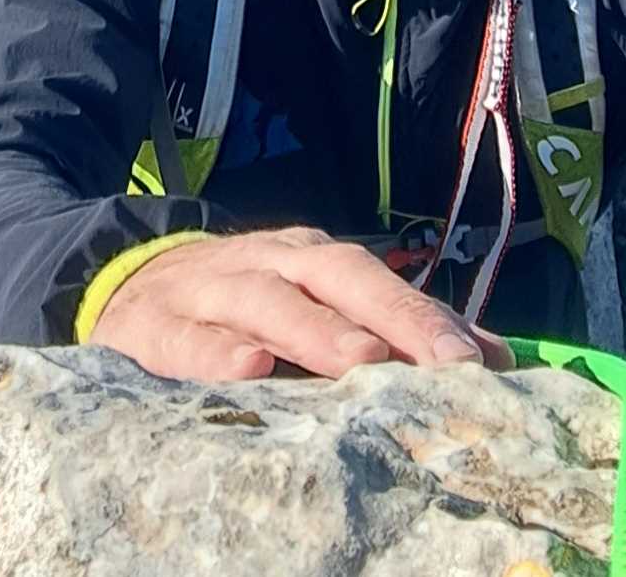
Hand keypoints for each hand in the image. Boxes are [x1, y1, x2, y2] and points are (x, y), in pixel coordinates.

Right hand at [88, 226, 513, 381]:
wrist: (128, 285)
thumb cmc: (243, 304)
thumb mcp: (313, 302)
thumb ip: (397, 326)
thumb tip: (497, 356)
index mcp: (307, 257)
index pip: (374, 279)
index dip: (426, 315)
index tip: (480, 360)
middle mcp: (265, 263)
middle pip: (333, 276)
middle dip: (391, 315)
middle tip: (442, 362)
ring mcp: (208, 290)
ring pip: (267, 302)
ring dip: (315, 329)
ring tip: (361, 360)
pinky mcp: (153, 326)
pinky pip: (187, 338)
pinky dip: (216, 352)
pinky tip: (249, 367)